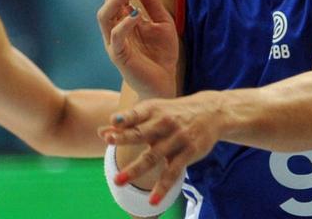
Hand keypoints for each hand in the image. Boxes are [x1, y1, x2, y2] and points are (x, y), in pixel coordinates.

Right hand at [98, 0, 178, 98]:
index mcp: (123, 19)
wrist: (165, 81)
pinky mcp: (119, 56)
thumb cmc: (161, 53)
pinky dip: (124, 24)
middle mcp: (115, 28)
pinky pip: (115, 37)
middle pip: (105, 2)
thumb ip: (152, 2)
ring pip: (104, 17)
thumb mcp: (162, 22)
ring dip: (116, 0)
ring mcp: (114, 42)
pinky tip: (137, 15)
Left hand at [100, 93, 223, 204]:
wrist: (212, 112)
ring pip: (153, 156)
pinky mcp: (188, 153)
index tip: (112, 121)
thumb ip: (128, 123)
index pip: (137, 113)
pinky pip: (172, 173)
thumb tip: (100, 133)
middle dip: (125, 137)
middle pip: (142, 132)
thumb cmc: (173, 113)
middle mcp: (165, 123)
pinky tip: (152, 201)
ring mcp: (177, 138)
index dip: (125, 117)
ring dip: (135, 169)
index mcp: (154, 110)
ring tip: (118, 181)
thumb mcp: (154, 112)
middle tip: (108, 141)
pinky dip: (162, 188)